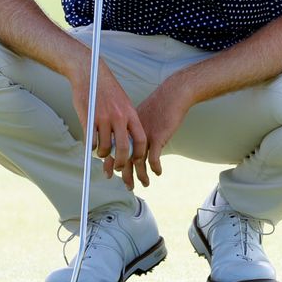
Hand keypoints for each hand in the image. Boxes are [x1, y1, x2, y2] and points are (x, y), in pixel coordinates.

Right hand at [70, 60, 149, 187]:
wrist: (90, 73)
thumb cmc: (107, 90)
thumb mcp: (123, 103)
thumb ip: (126, 121)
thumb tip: (127, 142)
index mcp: (130, 113)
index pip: (141, 139)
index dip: (139, 154)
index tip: (136, 160)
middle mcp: (118, 117)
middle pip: (123, 149)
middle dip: (120, 162)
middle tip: (117, 167)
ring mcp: (103, 118)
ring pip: (104, 148)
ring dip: (102, 154)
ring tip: (101, 152)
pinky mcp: (88, 119)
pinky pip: (90, 141)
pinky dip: (91, 147)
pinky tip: (91, 145)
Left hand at [110, 76, 189, 190]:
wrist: (172, 95)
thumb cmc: (159, 104)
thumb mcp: (141, 115)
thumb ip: (134, 128)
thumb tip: (129, 142)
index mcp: (126, 128)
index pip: (112, 148)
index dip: (110, 162)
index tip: (108, 174)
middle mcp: (133, 133)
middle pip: (124, 158)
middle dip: (125, 174)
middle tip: (128, 186)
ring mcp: (145, 135)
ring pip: (139, 161)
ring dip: (141, 175)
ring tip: (144, 184)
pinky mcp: (158, 137)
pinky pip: (154, 158)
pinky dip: (155, 167)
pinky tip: (158, 172)